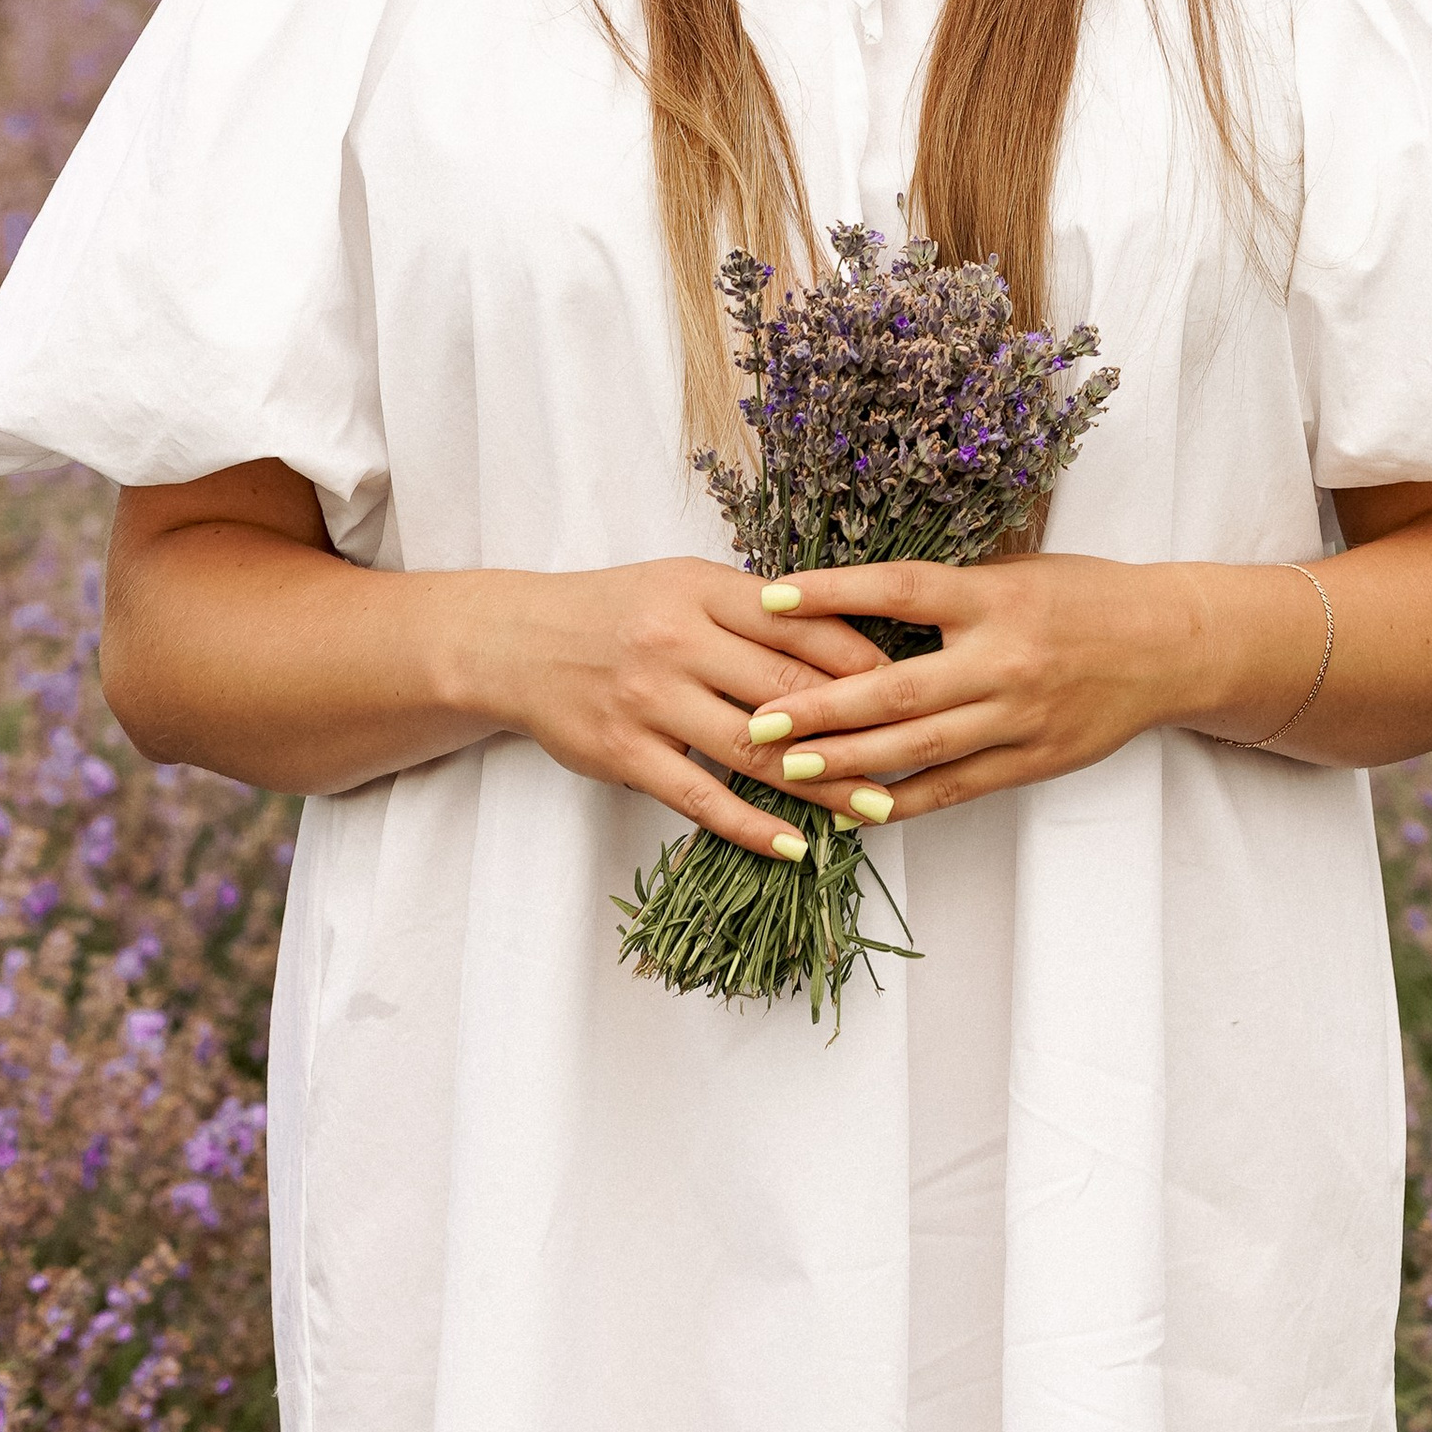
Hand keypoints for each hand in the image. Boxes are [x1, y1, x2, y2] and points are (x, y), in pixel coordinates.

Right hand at [474, 561, 894, 861]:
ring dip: (821, 784)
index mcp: (701, 588)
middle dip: (858, 726)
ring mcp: (648, 700)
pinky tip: (794, 846)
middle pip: (786, 687)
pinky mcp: (624, 753)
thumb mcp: (685, 585)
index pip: (800, 624)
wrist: (516, 643)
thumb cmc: (619, 612)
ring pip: (752, 748)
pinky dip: (751, 826)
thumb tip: (854, 641)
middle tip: (914, 754)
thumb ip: (756, 610)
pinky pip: (700, 797)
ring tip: (875, 809)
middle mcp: (676, 639)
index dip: (862, 658)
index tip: (913, 687)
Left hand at [731, 554, 1199, 824]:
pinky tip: (854, 808)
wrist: (1171, 645)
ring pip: (922, 749)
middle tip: (758, 720)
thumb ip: (945, 592)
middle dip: (822, 708)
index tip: (767, 597)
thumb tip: (850, 599)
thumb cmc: (1083, 596)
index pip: (899, 591)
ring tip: (790, 768)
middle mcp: (1004, 659)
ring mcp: (1021, 717)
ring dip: (850, 762)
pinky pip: (957, 788)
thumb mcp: (1015, 572)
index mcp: (993, 597)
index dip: (831, 594)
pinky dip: (904, 802)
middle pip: (898, 690)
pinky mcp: (1035, 761)